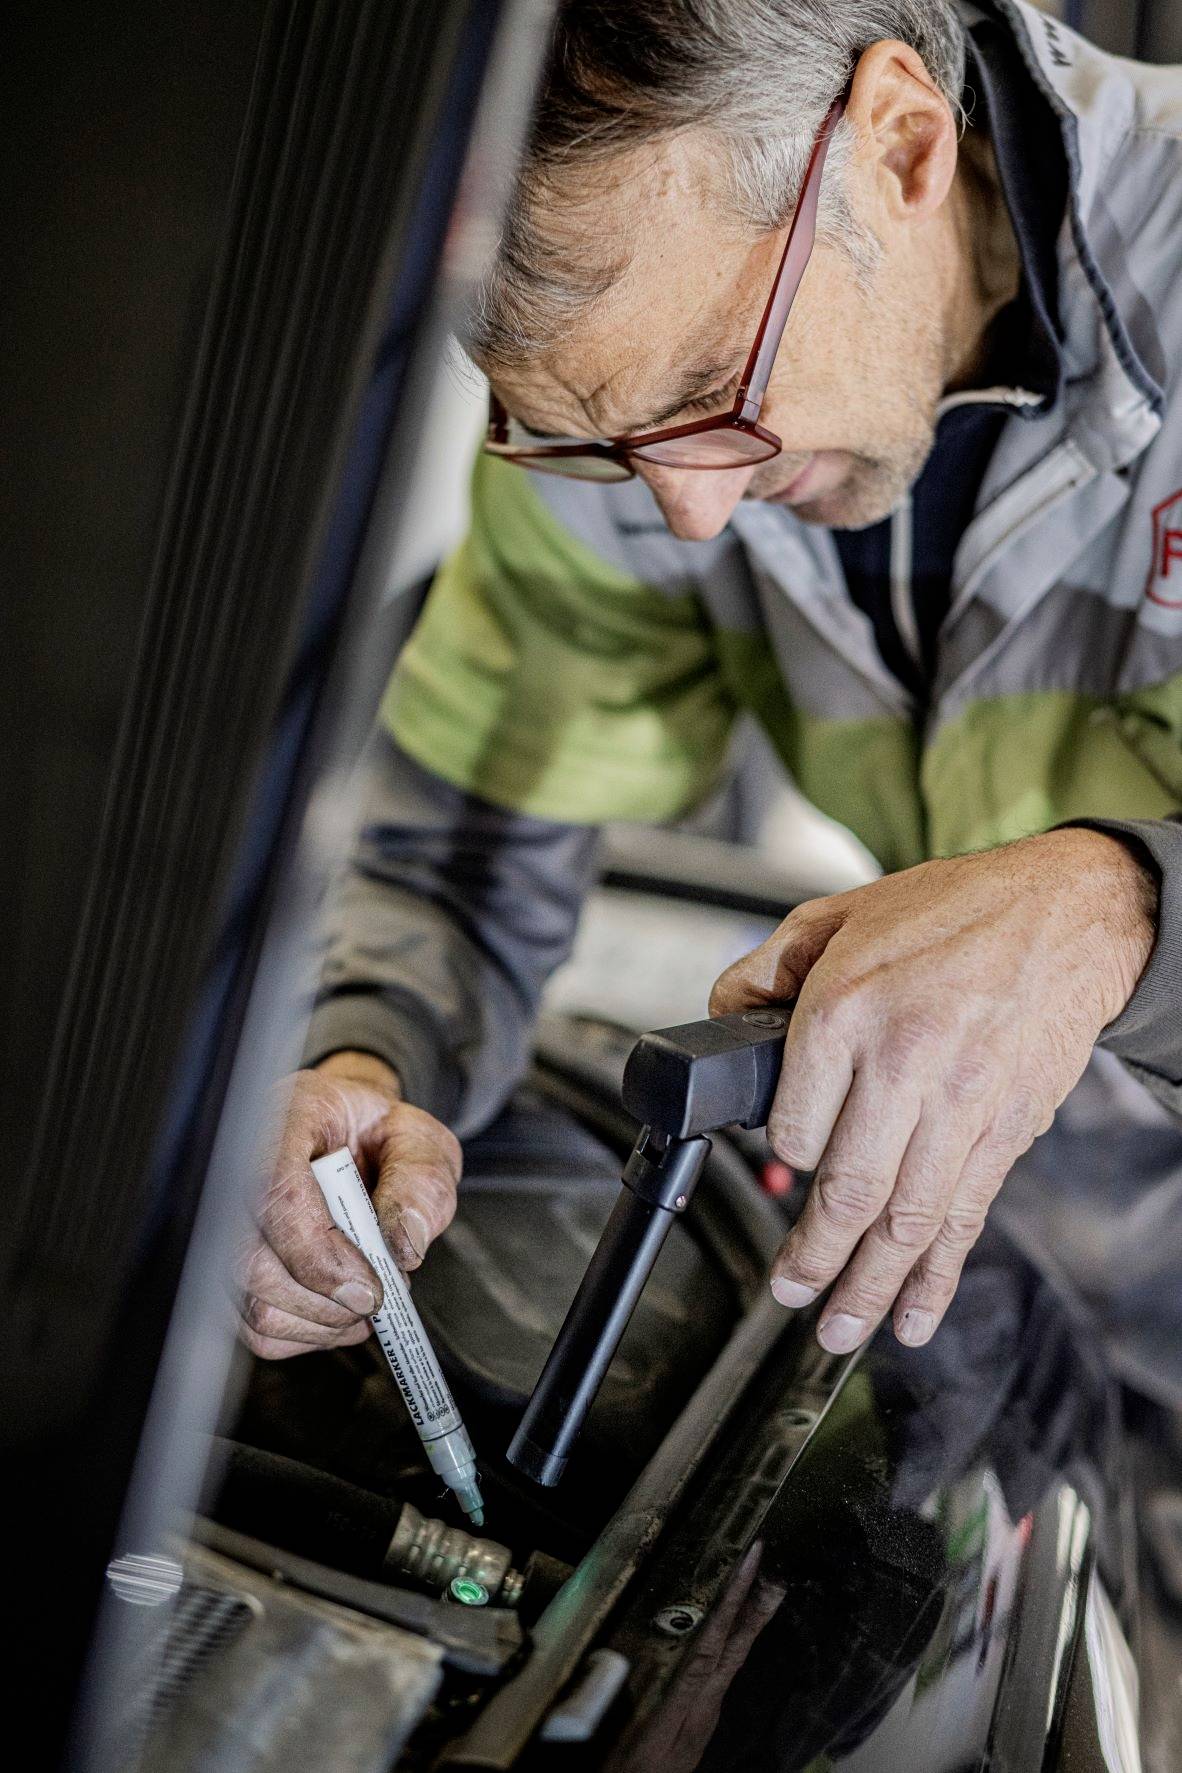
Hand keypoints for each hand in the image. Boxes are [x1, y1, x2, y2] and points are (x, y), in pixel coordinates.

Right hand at [236, 1051, 461, 1359]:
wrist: (351, 1134)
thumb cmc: (376, 1134)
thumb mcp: (419, 1140)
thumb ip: (421, 1183)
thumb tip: (403, 1244)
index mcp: (281, 1121)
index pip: (274, 1194)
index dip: (318, 1253)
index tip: (369, 1287)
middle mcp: (234, 1172)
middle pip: (253, 1263)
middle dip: (329, 1299)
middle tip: (380, 1291)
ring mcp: (223, 1225)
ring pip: (254, 1305)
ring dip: (324, 1320)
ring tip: (364, 1296)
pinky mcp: (229, 1272)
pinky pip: (256, 1328)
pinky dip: (307, 1332)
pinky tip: (338, 1309)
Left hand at [710, 830, 1155, 1354]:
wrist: (1065, 913)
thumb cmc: (952, 911)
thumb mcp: (835, 916)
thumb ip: (764, 971)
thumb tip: (722, 1019)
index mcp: (847, 1011)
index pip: (794, 1124)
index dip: (779, 1159)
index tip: (777, 1172)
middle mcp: (905, 1064)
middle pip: (848, 1189)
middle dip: (812, 1258)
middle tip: (789, 1291)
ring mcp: (962, 1105)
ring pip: (906, 1221)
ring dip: (867, 1286)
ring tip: (836, 1329)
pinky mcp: (1006, 1131)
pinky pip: (964, 1219)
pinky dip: (937, 1278)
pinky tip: (912, 1315)